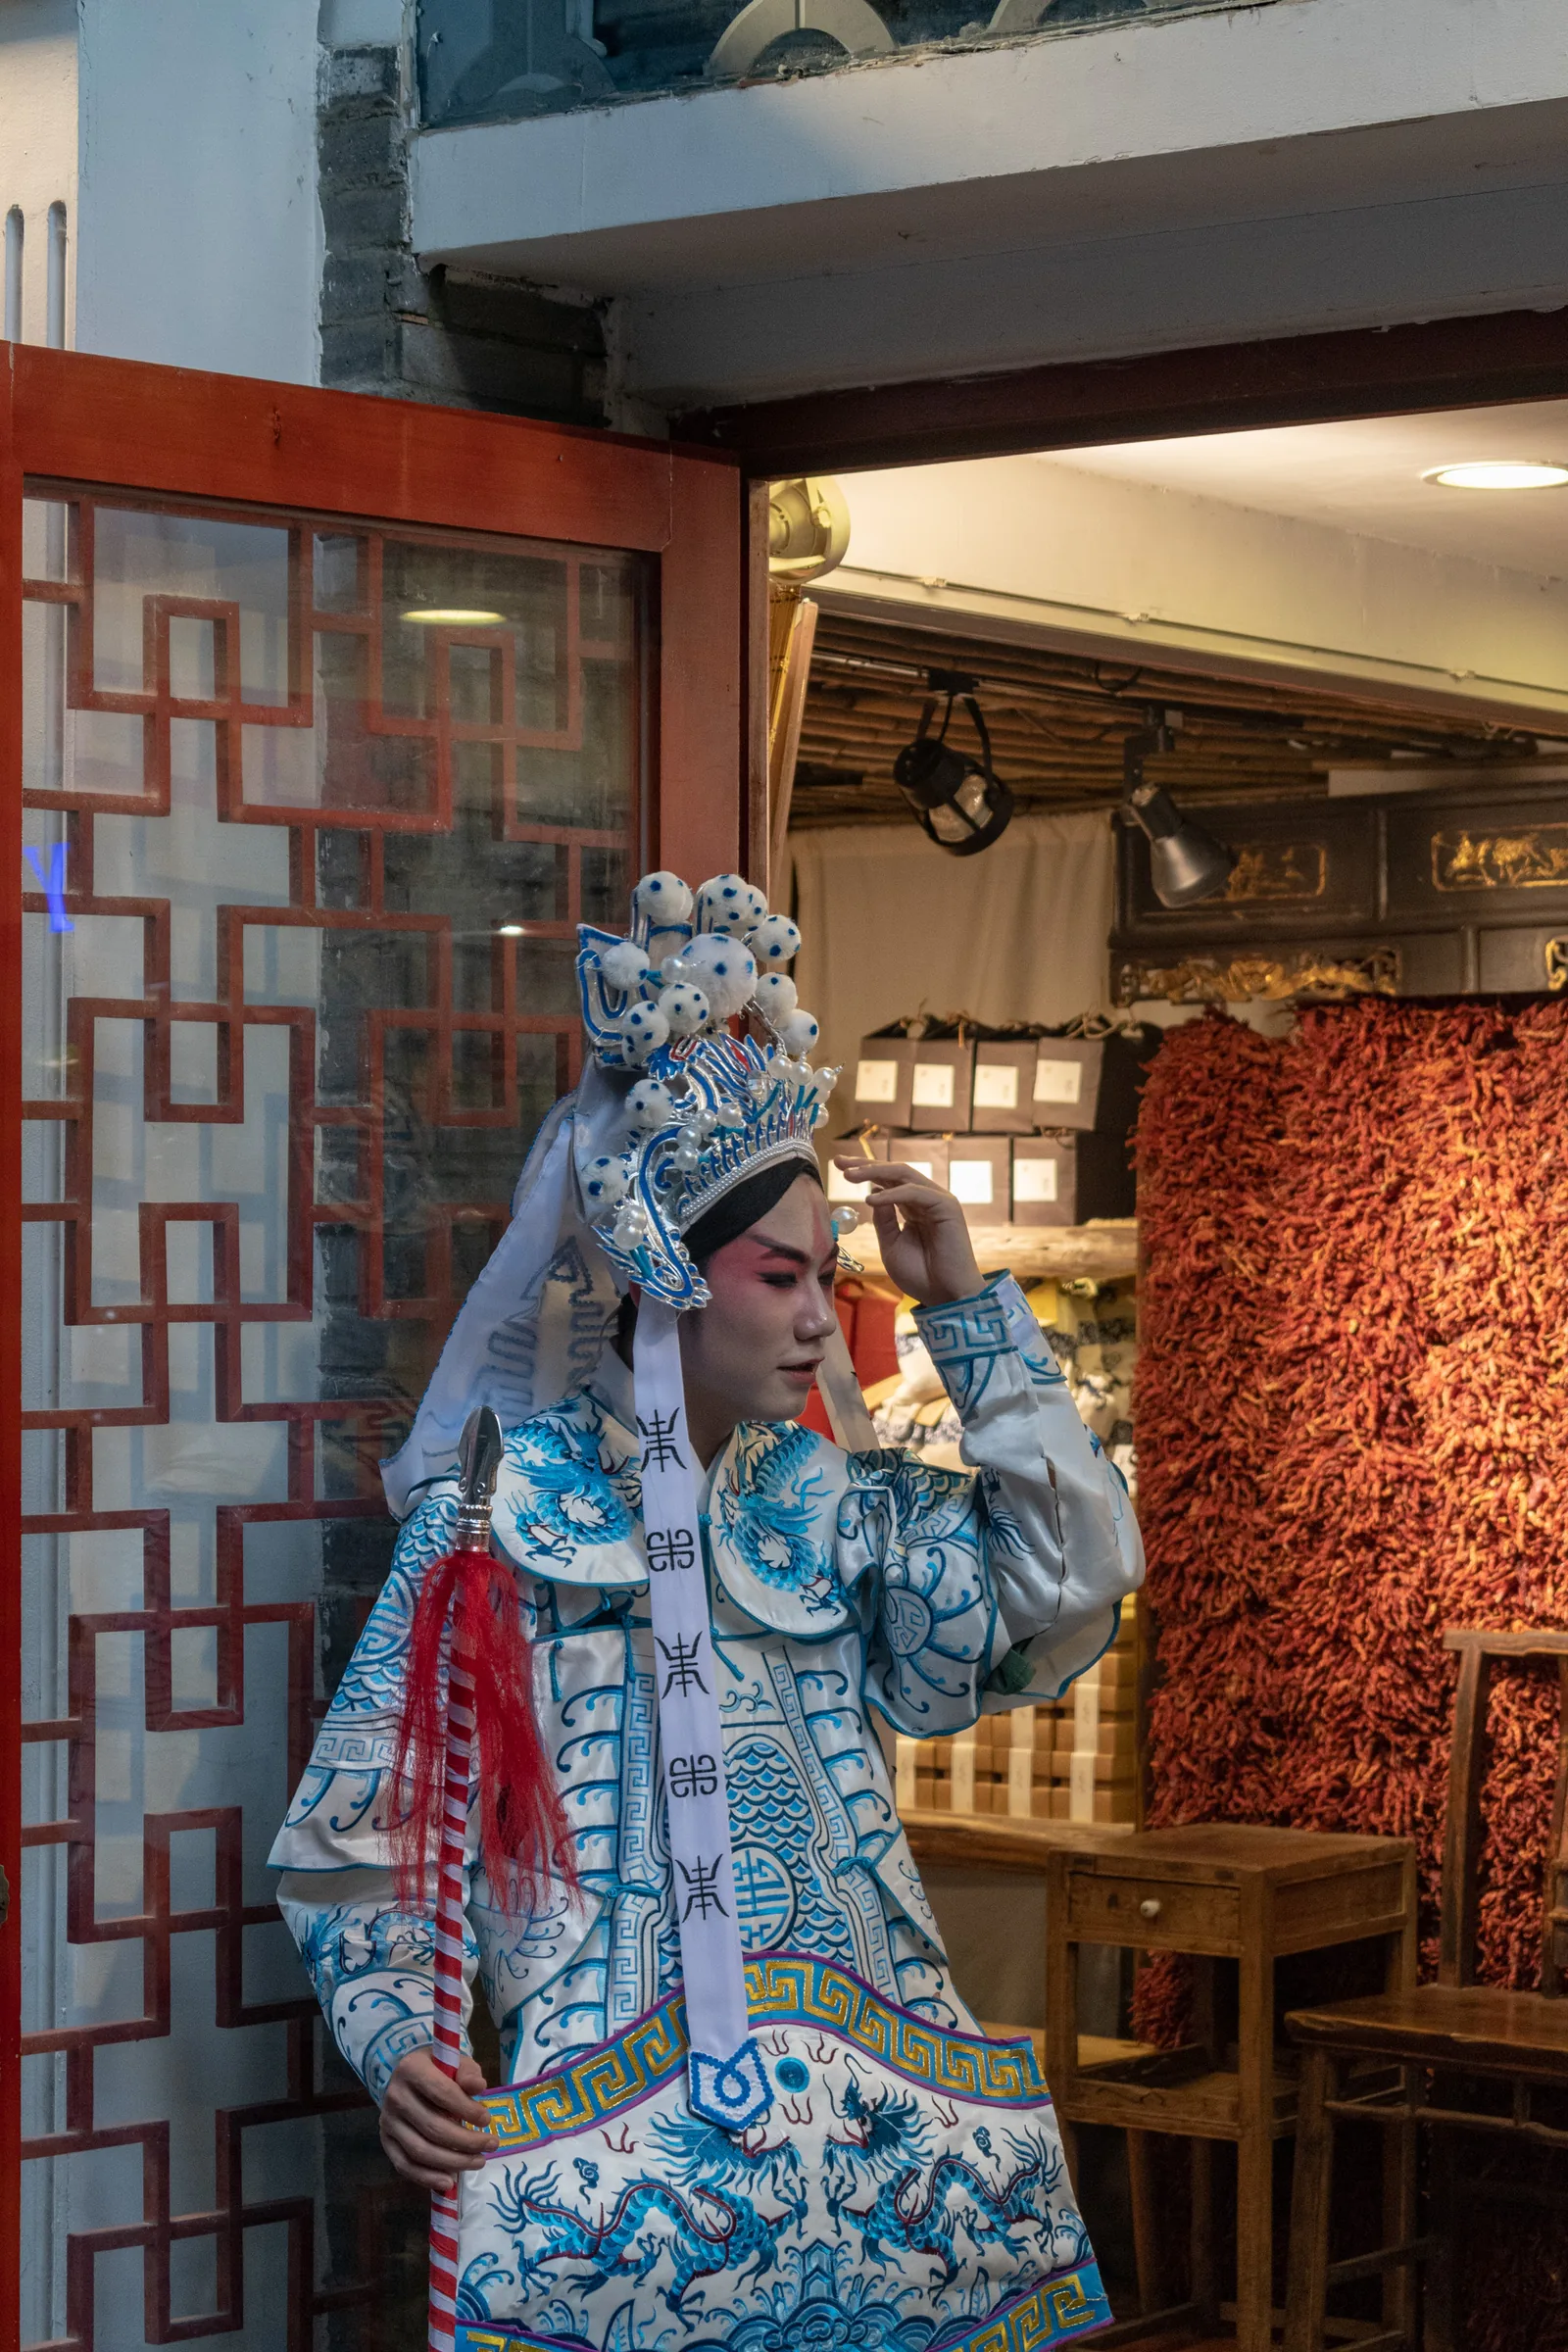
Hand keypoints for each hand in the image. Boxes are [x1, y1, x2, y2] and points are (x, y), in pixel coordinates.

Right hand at [380, 2046, 497, 2190]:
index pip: (442, 2093)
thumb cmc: (438, 2070)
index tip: (487, 2120)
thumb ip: (468, 2073)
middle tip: (491, 2145)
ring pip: (420, 2151)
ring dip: (452, 2162)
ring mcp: (388, 2121)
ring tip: (478, 2162)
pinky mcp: (386, 2141)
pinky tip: (449, 2182)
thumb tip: (479, 2087)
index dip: (467, 2109)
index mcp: (412, 2069)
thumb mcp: (455, 2063)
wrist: (409, 2079)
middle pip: (432, 2127)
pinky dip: (427, 2178)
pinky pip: (404, 2166)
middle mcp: (395, 2096)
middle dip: (466, 2141)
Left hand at [834, 1157, 984, 1306]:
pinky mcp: (947, 1206)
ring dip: (875, 1172)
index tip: (839, 1166)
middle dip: (865, 1165)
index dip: (864, 1171)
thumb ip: (883, 1219)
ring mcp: (938, 1200)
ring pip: (904, 1174)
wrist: (944, 1296)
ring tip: (849, 1176)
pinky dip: (892, 1194)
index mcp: (913, 1206)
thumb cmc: (920, 1275)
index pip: (887, 1181)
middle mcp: (926, 1198)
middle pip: (894, 1172)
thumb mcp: (891, 1244)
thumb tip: (872, 1192)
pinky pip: (915, 1192)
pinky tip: (871, 1199)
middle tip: (840, 1162)